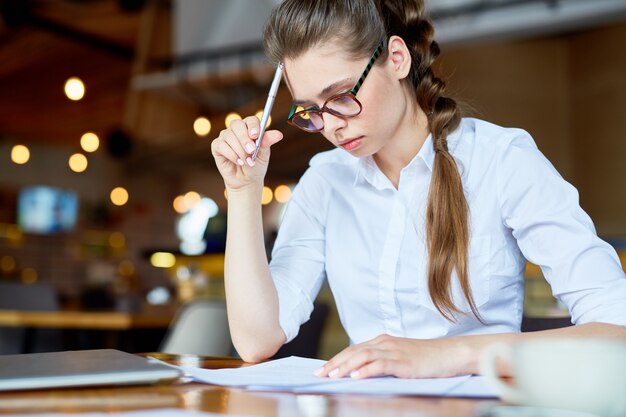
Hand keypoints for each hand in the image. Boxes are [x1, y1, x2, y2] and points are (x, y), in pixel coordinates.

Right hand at [211, 116, 282, 190]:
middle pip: (237, 125)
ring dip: (239, 150)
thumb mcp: (263, 155)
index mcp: (249, 128)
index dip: (253, 126)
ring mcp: (225, 137)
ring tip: (247, 161)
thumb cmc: (256, 165)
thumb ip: (267, 142)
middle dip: (244, 138)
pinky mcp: (217, 146)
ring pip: (229, 136)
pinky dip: (231, 155)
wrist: (246, 181)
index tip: (255, 135)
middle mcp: (236, 130)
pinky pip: (221, 145)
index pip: (250, 120)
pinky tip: (238, 162)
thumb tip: (278, 134)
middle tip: (251, 151)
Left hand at [314, 334, 467, 378]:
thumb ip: (382, 362)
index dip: (336, 359)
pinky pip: (380, 364)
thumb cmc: (426, 358)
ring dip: (345, 366)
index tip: (321, 370)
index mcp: (382, 341)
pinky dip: (366, 370)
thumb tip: (361, 373)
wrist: (450, 353)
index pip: (353, 349)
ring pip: (363, 356)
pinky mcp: (404, 362)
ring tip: (332, 376)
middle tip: (319, 374)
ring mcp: (395, 351)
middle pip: (353, 351)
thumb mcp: (400, 358)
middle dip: (334, 363)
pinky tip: (355, 377)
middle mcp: (385, 343)